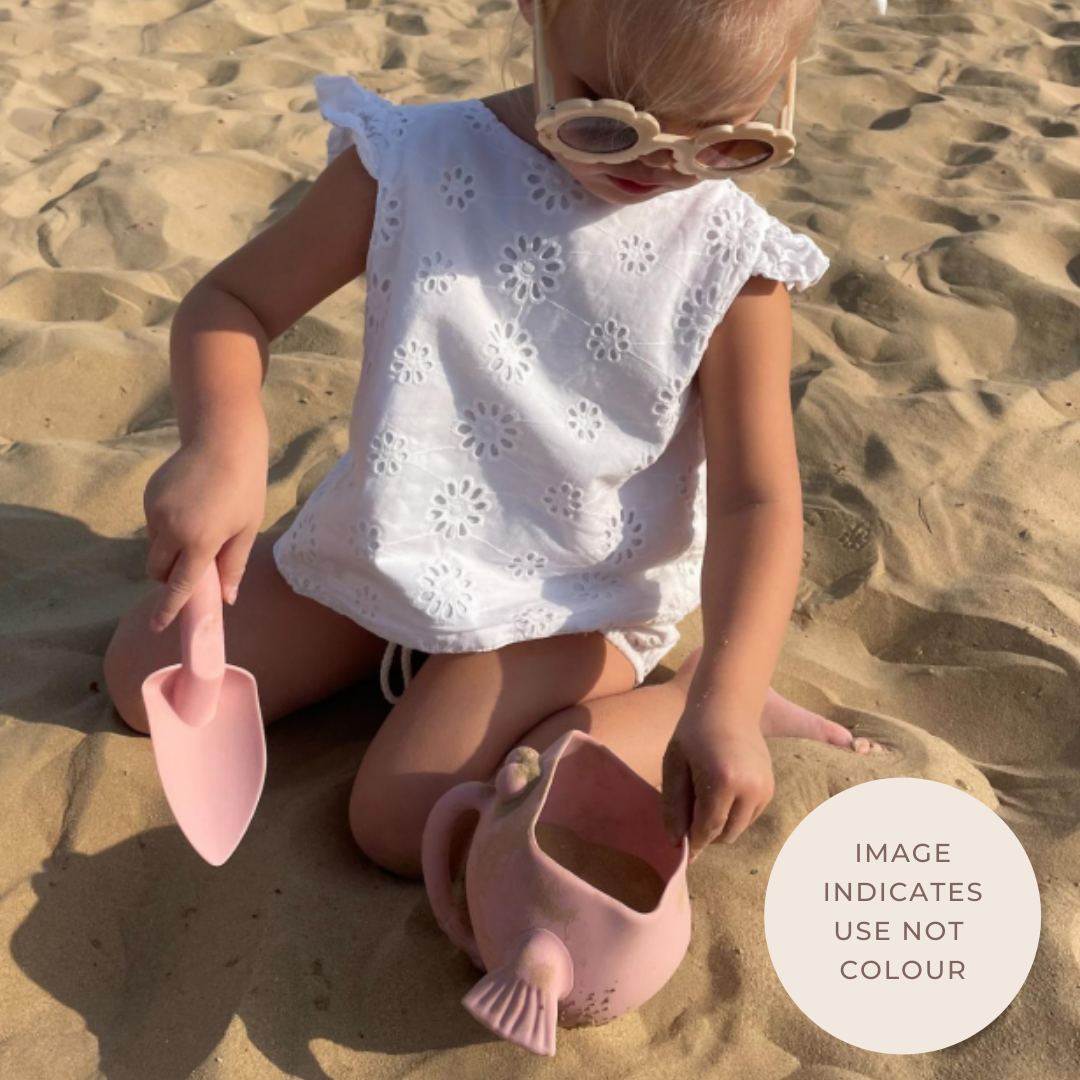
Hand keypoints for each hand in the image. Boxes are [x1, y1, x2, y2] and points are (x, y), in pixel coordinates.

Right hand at [143, 434, 266, 630]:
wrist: (222, 441)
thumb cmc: (244, 487)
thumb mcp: (246, 529)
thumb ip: (233, 567)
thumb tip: (226, 599)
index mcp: (199, 542)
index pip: (179, 586)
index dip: (168, 609)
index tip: (157, 627)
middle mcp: (171, 530)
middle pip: (158, 570)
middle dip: (170, 576)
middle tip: (194, 564)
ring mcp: (155, 511)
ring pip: (155, 547)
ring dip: (170, 549)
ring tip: (200, 523)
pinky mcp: (149, 497)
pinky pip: (153, 524)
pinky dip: (166, 527)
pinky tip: (190, 505)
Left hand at [662, 714, 774, 859]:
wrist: (728, 706)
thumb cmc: (694, 733)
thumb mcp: (674, 765)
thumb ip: (674, 805)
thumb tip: (676, 842)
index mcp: (723, 780)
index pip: (708, 827)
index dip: (693, 841)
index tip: (681, 849)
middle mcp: (750, 788)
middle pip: (727, 833)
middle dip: (706, 833)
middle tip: (689, 818)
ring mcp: (765, 788)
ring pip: (739, 827)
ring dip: (721, 824)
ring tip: (704, 799)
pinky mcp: (770, 788)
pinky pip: (749, 816)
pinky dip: (733, 814)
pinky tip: (720, 792)